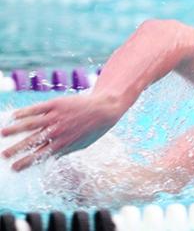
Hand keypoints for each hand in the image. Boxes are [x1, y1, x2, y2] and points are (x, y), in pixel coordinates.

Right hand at [1, 93, 124, 170]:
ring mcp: (56, 117)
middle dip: (16, 149)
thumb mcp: (81, 145)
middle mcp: (57, 132)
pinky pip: (36, 109)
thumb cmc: (93, 129)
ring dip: (15, 129)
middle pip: (32, 142)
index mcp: (63, 144)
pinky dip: (24, 112)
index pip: (40, 155)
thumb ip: (64, 152)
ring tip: (2, 133)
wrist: (104, 109)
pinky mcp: (56, 105)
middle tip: (3, 155)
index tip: (14, 168)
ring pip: (31, 124)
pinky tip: (14, 115)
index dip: (26, 162)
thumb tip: (49, 160)